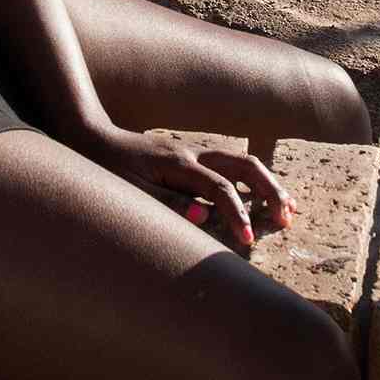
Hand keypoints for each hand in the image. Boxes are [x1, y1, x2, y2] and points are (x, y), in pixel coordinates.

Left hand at [80, 126, 288, 254]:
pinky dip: (253, 178)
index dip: (237, 215)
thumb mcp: (132, 192)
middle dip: (269, 191)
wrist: (92, 139)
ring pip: (243, 161)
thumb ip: (168, 204)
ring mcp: (195, 151)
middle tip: (286, 219)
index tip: (249, 240)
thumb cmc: (109, 170)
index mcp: (179, 163)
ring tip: (287, 207)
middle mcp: (193, 152)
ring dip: (268, 183)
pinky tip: (262, 194)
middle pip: (244, 165)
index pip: (220, 189)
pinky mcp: (193, 156)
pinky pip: (232, 163)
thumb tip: (203, 216)